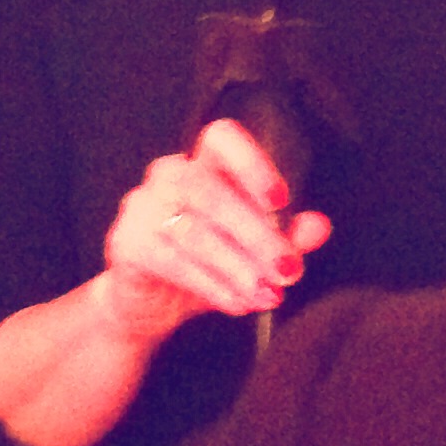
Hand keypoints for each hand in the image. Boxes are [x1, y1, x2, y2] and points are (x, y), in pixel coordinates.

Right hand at [96, 118, 330, 344]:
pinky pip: (172, 260)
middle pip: (211, 191)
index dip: (251, 162)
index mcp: (203, 163)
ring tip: (268, 293)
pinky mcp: (126, 242)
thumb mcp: (251, 253)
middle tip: (288, 269)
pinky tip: (238, 303)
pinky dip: (212, 285)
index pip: (221, 138)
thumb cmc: (204, 266)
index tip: (281, 200)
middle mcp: (168, 174)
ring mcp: (142, 206)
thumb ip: (286, 236)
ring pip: (194, 231)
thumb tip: (319, 226)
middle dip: (257, 234)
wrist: (146, 306)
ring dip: (238, 266)